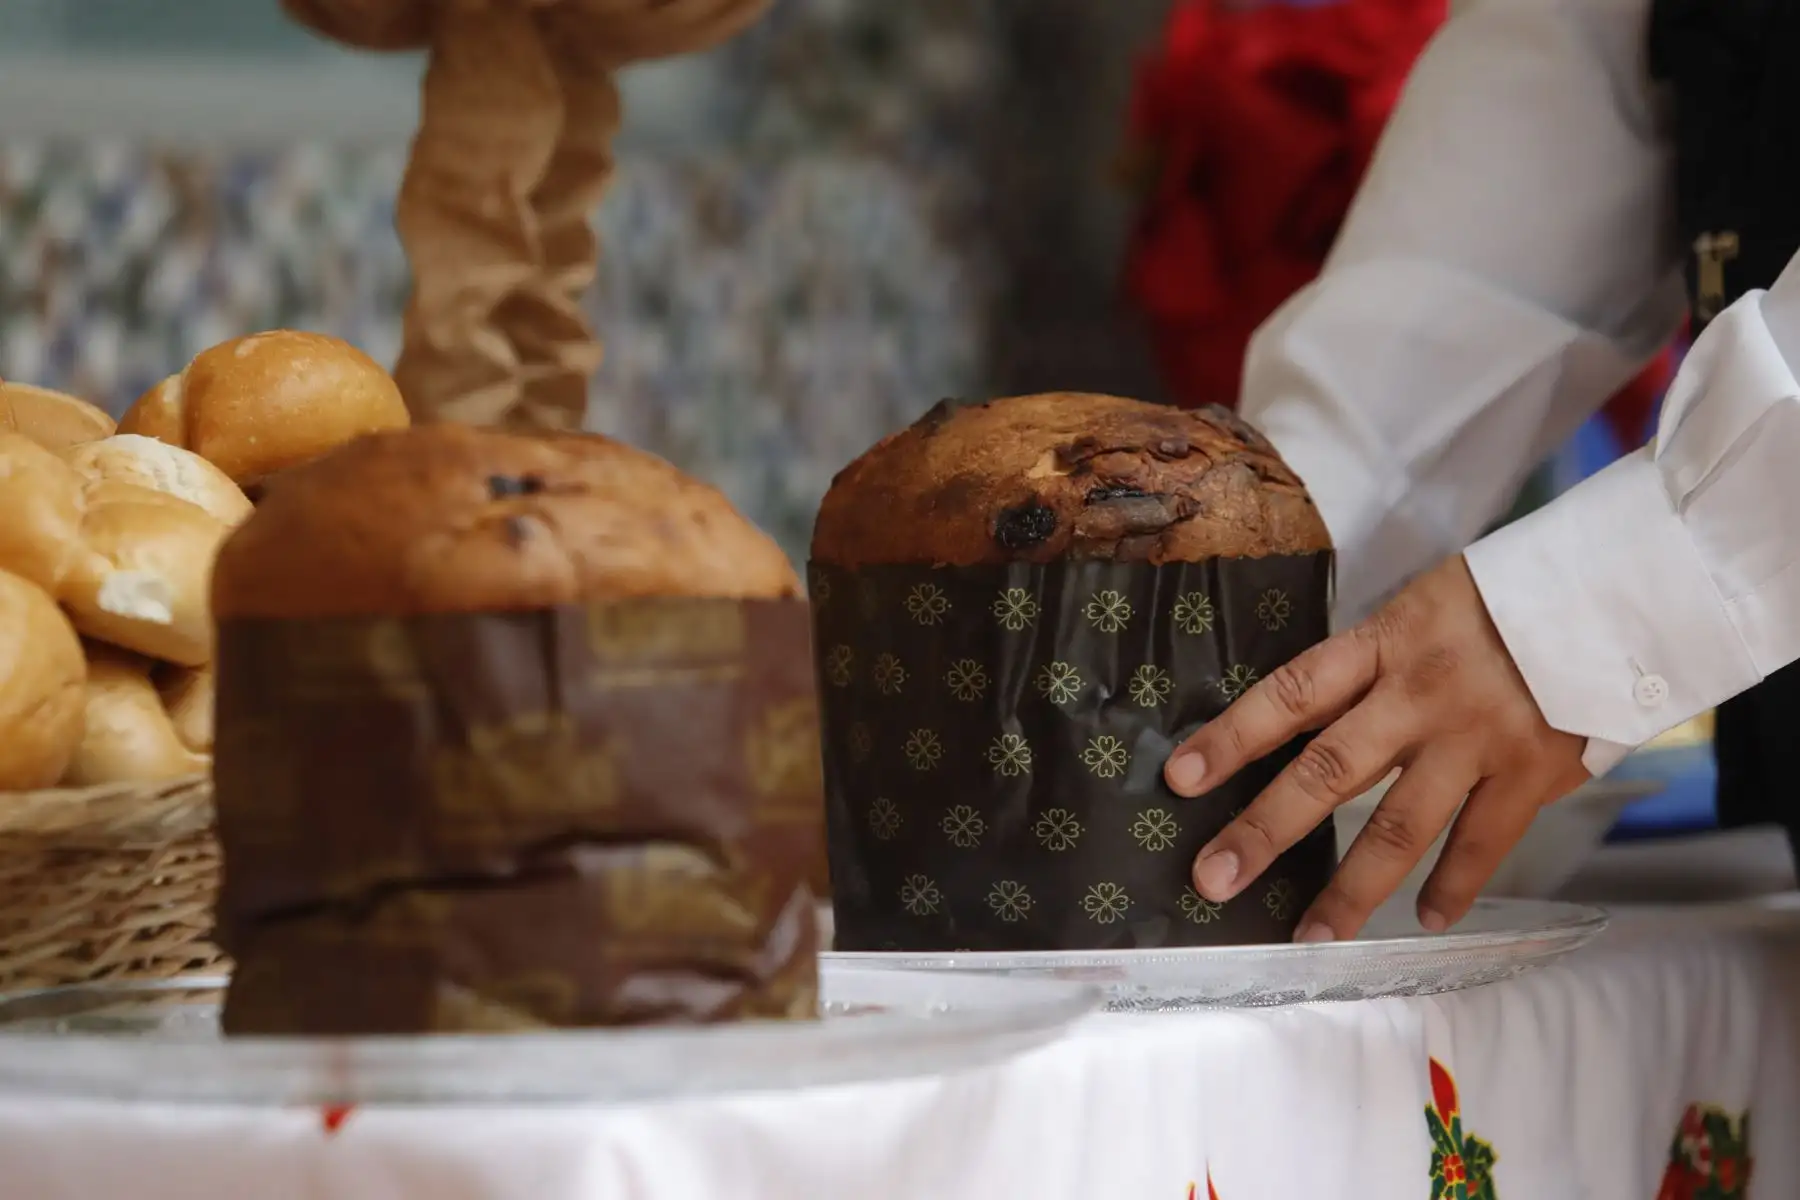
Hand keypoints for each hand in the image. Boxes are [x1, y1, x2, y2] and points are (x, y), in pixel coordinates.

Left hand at [1163, 555, 1587, 941]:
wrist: (1608, 596)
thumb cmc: (1494, 605)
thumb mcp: (1416, 612)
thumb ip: (1365, 670)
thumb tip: (1294, 727)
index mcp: (1383, 645)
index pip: (1290, 694)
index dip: (1232, 737)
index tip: (1179, 778)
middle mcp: (1421, 696)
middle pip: (1329, 770)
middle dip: (1265, 829)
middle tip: (1214, 878)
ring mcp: (1476, 740)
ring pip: (1401, 826)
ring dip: (1352, 889)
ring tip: (1312, 936)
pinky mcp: (1532, 773)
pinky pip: (1483, 842)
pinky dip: (1455, 885)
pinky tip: (1427, 920)